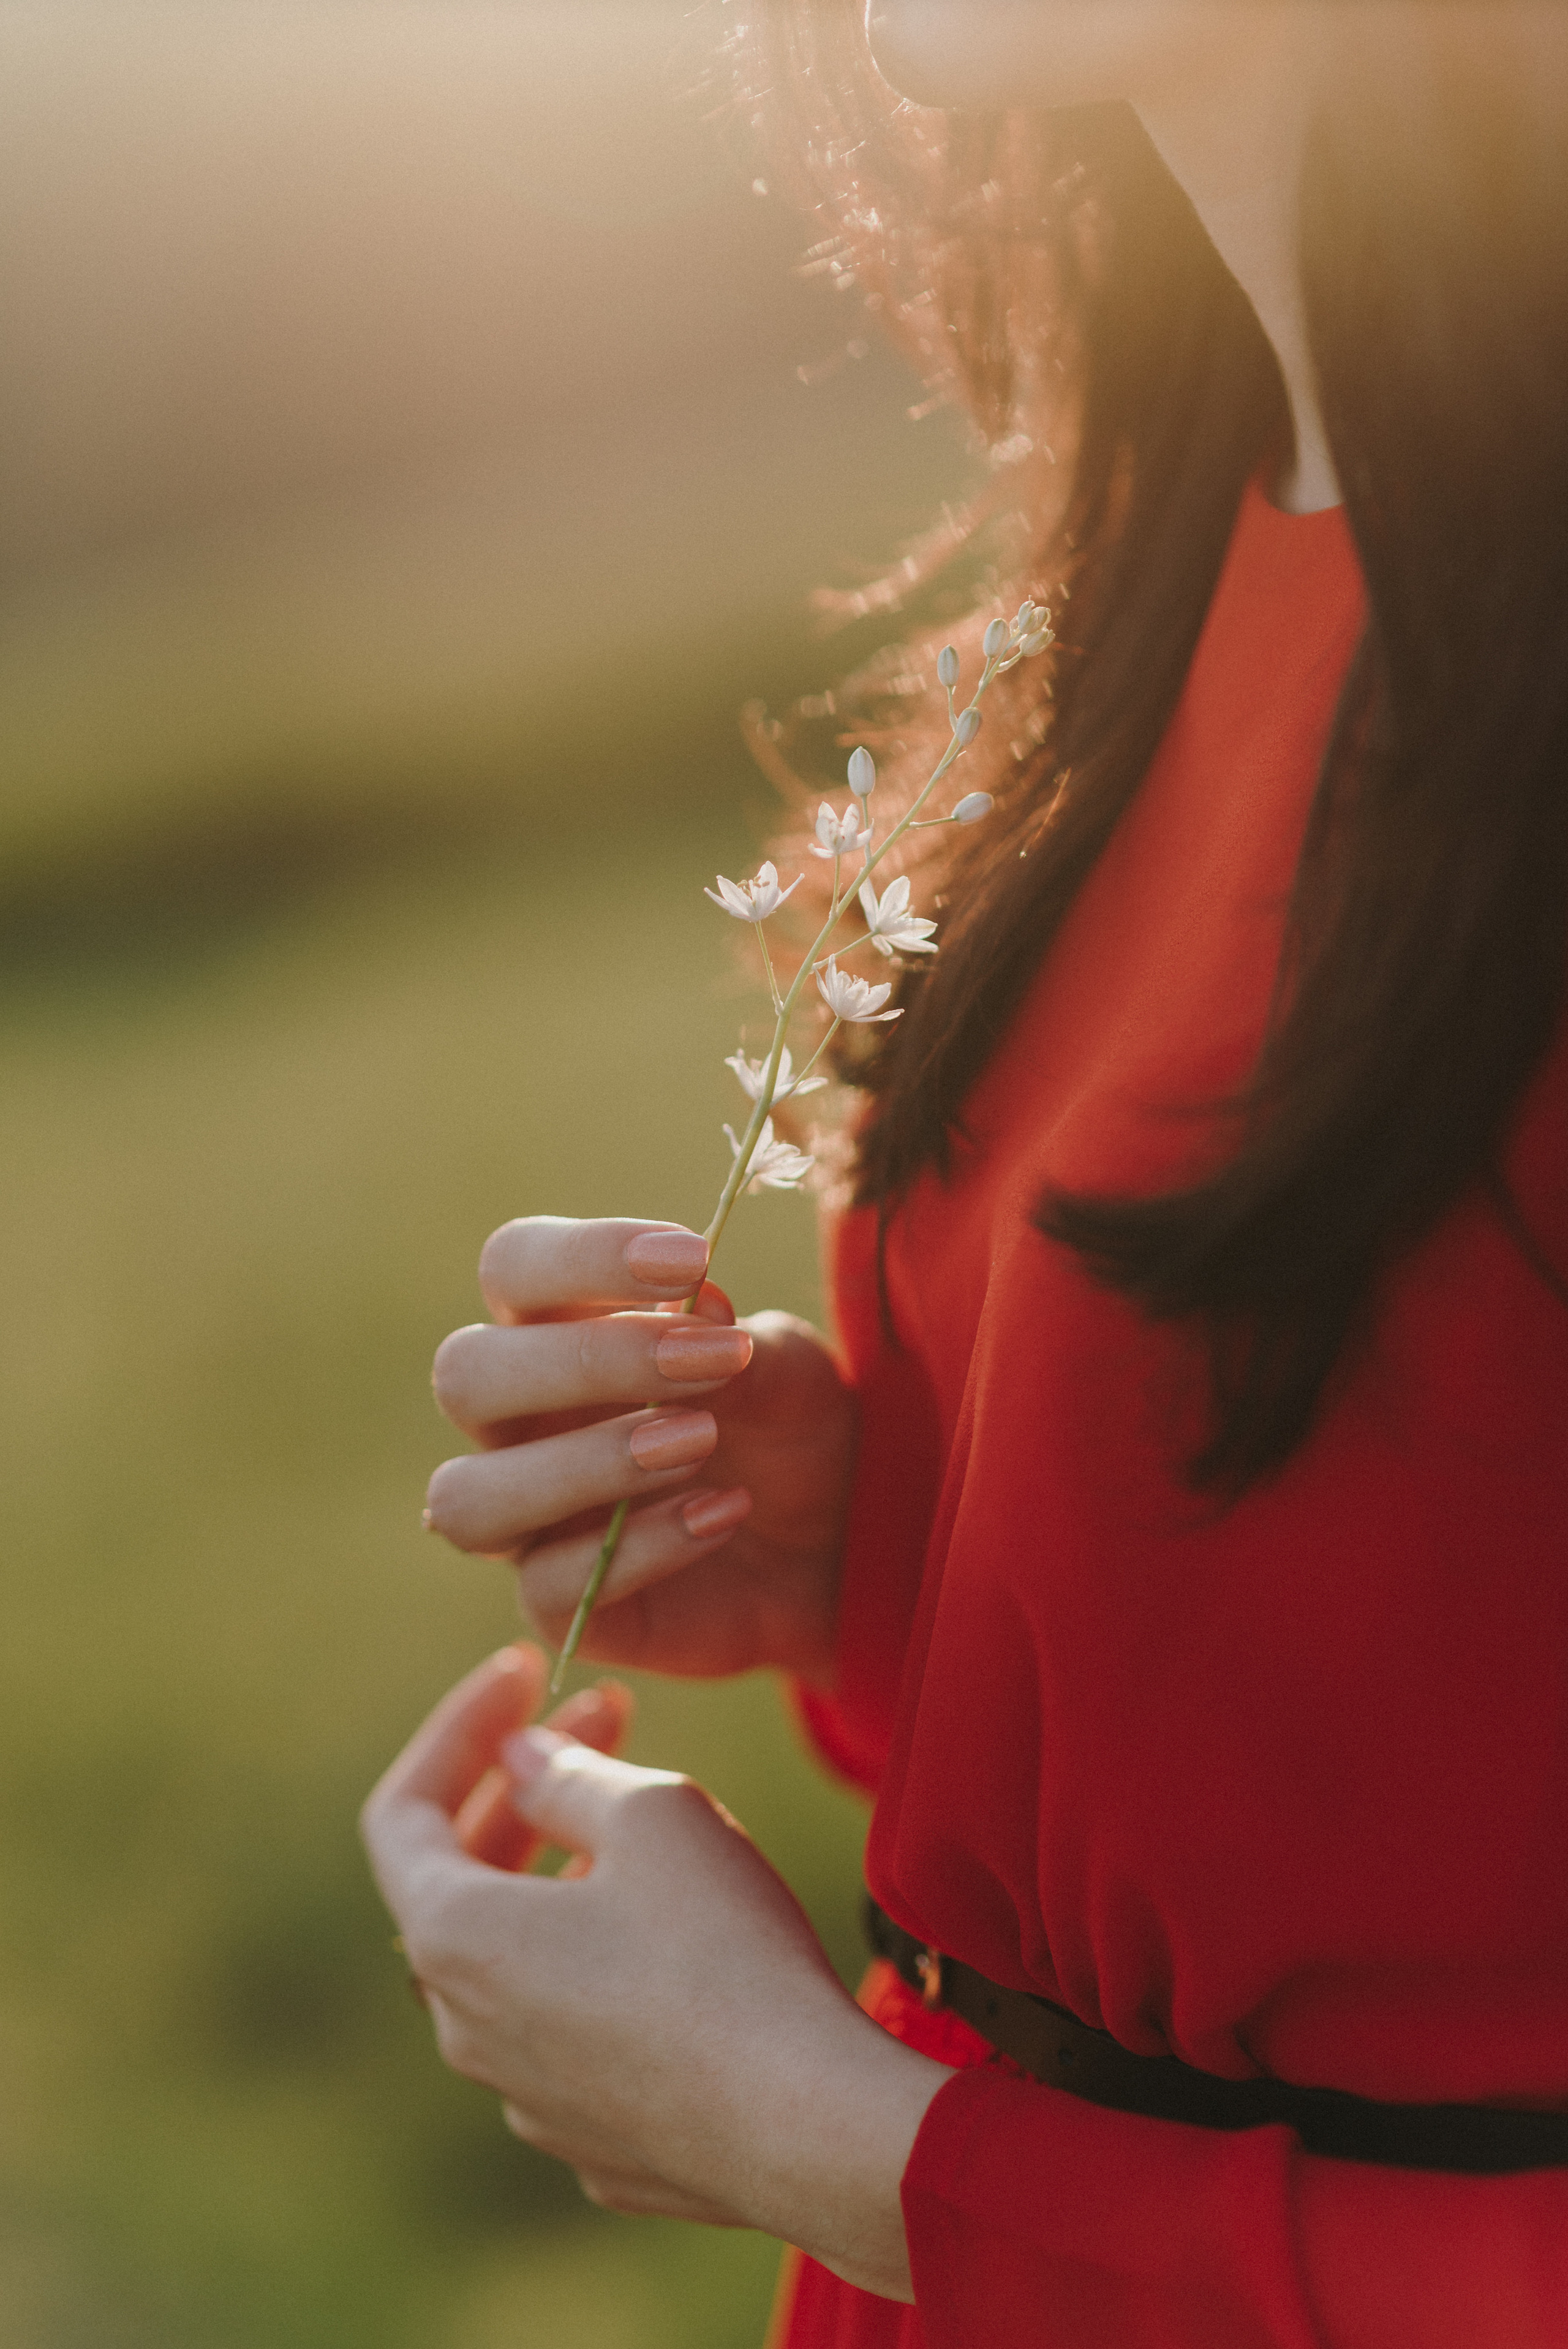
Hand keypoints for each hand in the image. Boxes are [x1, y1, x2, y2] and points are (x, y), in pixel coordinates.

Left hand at [361, 1646, 950, 2297]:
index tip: (526, 1670)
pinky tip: (687, 1937)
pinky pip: (578, 2028)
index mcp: (456, 1940)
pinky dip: (606, 1961)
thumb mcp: (650, 1813)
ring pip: (521, 1958)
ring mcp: (529, 2098)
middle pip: (461, 1882)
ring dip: (566, 1874)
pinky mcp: (599, 2143)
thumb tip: (524, 1763)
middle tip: (610, 1716)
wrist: (808, 2126)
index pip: (402, 1813)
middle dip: (526, 1787)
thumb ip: (568, 1771)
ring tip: (656, 1827)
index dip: (457, 1727)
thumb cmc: (722, 1954)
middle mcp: (467, 2030)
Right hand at [424, 1217, 856, 1677]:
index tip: (693, 1257)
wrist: (835, 1543)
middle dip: (585, 1359)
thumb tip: (696, 1304)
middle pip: (465, 1374)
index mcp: (551, 1331)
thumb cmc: (787, 1429)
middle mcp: (515, 1422)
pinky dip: (641, 1546)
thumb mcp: (788, 1372)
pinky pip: (549, 1586)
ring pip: (469, 1498)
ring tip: (699, 1442)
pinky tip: (723, 1513)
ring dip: (584, 1462)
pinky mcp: (558, 1604)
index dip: (583, 1256)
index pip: (512, 1267)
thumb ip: (738, 1339)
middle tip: (710, 1360)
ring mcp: (526, 1519)